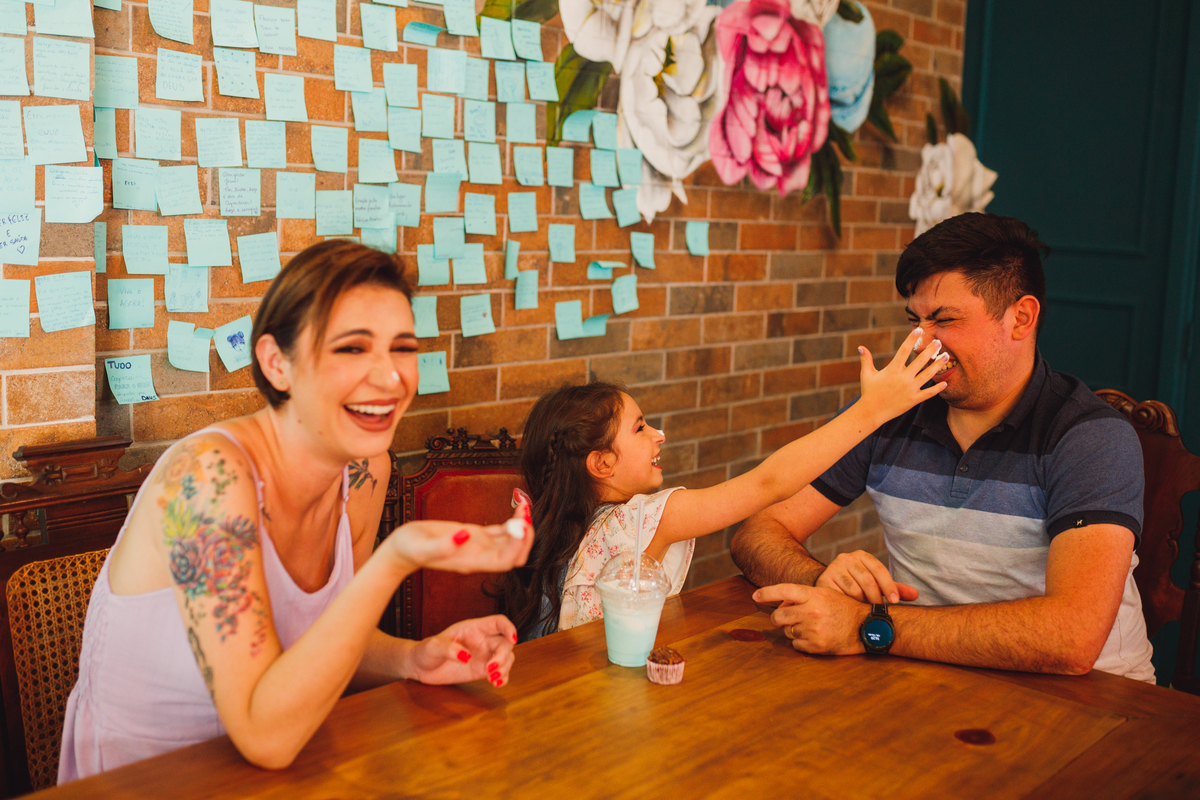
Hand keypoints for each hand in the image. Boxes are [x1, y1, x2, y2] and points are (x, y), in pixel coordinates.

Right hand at [386, 496, 533, 573]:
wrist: (401, 549)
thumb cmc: (409, 549)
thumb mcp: (420, 546)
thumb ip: (441, 546)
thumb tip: (464, 536)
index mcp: (471, 562)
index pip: (505, 561)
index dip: (517, 546)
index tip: (518, 526)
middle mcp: (480, 557)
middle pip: (515, 555)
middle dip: (525, 537)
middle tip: (525, 515)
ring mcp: (480, 547)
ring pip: (511, 542)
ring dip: (522, 527)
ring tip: (523, 506)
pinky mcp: (476, 535)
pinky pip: (501, 532)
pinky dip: (512, 521)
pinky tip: (516, 507)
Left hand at [406, 615, 517, 687]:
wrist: (420, 668)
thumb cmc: (425, 651)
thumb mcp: (433, 647)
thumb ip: (449, 649)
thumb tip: (468, 657)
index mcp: (473, 628)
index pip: (498, 622)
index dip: (509, 628)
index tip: (512, 640)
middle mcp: (482, 641)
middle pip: (505, 644)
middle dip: (503, 656)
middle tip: (491, 670)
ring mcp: (483, 656)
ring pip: (506, 658)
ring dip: (505, 668)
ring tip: (493, 679)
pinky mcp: (481, 671)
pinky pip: (499, 673)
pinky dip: (503, 678)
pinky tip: (496, 684)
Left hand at [753, 584, 869, 654]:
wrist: (867, 627)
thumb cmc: (845, 609)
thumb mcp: (826, 595)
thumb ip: (804, 596)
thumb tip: (781, 602)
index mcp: (814, 595)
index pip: (784, 591)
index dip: (767, 593)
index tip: (755, 596)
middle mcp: (811, 611)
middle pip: (779, 616)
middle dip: (778, 619)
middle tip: (782, 620)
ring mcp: (813, 629)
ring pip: (787, 631)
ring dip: (792, 630)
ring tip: (808, 627)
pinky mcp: (816, 645)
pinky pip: (796, 644)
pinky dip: (800, 642)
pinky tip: (813, 637)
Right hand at [815, 550, 918, 604]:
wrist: (828, 585)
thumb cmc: (857, 586)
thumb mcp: (876, 584)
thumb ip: (894, 588)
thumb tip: (915, 595)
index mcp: (862, 556)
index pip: (879, 569)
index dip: (889, 586)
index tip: (895, 601)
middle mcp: (846, 558)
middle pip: (868, 580)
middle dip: (876, 598)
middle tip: (879, 610)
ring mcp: (833, 568)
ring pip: (855, 590)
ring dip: (862, 603)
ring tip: (863, 608)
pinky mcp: (824, 580)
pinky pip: (841, 595)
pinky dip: (849, 603)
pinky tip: (851, 607)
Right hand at [857, 327, 949, 423]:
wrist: (871, 412)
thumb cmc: (869, 392)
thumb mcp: (866, 374)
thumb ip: (866, 360)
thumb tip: (860, 347)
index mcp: (892, 370)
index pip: (904, 351)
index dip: (912, 339)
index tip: (919, 330)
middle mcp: (903, 378)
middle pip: (920, 361)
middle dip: (930, 350)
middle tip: (939, 342)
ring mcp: (910, 389)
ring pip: (928, 375)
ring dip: (938, 365)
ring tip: (946, 356)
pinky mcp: (913, 400)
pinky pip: (928, 393)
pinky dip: (937, 388)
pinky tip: (945, 382)